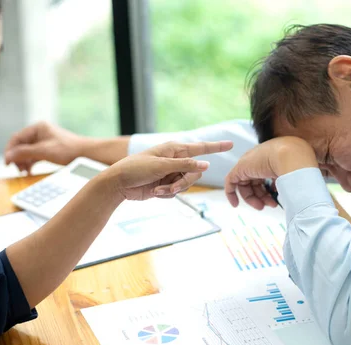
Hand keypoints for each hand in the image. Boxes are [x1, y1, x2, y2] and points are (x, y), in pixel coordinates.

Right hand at [4, 122, 84, 172]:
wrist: (86, 154)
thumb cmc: (68, 150)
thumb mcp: (44, 151)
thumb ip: (25, 153)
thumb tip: (8, 156)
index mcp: (37, 128)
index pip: (17, 138)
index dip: (10, 150)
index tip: (7, 163)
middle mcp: (40, 133)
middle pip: (21, 145)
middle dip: (17, 158)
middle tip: (17, 169)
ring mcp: (44, 141)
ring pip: (27, 152)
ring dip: (23, 162)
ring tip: (23, 171)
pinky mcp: (48, 150)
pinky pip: (34, 156)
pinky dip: (30, 163)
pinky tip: (29, 171)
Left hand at [104, 140, 232, 200]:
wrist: (119, 184)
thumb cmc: (136, 168)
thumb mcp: (161, 165)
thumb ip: (185, 165)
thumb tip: (206, 164)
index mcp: (174, 149)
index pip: (200, 148)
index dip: (216, 146)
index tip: (231, 144)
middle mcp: (175, 160)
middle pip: (195, 172)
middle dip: (184, 182)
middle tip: (171, 186)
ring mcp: (171, 173)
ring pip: (186, 184)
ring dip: (173, 189)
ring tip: (157, 189)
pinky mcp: (166, 185)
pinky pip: (176, 192)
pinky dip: (166, 194)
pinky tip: (154, 192)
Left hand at [224, 137, 316, 209]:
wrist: (292, 156)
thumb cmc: (298, 165)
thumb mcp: (294, 174)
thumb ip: (290, 182)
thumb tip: (292, 194)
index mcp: (273, 157)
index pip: (266, 176)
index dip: (269, 190)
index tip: (274, 200)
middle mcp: (260, 159)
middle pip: (256, 182)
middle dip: (262, 196)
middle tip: (269, 205)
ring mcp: (250, 162)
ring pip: (246, 185)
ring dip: (253, 199)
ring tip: (263, 207)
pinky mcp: (240, 167)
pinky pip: (231, 181)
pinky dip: (231, 193)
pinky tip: (235, 205)